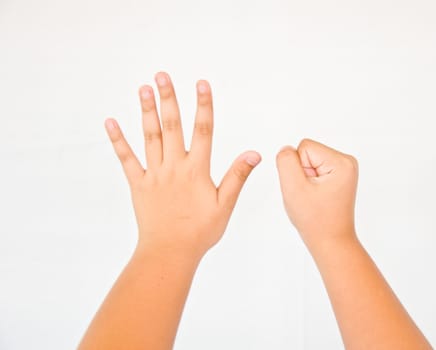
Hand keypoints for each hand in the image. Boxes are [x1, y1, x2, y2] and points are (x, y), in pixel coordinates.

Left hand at [104, 71, 260, 258]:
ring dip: (147, 112)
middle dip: (168, 99)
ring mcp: (154, 174)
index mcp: (196, 170)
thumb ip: (237, 177)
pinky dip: (118, 141)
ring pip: (150, 137)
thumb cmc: (200, 232)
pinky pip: (126, 160)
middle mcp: (174, 167)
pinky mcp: (138, 185)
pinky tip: (111, 122)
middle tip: (162, 76)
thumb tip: (253, 154)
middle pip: (172, 126)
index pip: (203, 131)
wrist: (170, 253)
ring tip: (143, 89)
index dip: (203, 105)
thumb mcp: (225, 205)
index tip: (201, 84)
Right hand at [276, 139, 357, 250]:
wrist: (330, 241)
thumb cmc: (315, 220)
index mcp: (341, 162)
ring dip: (305, 179)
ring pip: (308, 161)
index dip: (297, 168)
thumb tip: (286, 148)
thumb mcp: (294, 188)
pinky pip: (314, 169)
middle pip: (307, 152)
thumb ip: (286, 161)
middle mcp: (346, 161)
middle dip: (301, 173)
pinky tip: (317, 197)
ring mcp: (344, 169)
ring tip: (313, 197)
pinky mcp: (338, 176)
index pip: (303, 147)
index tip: (307, 189)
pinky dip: (310, 183)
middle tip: (310, 195)